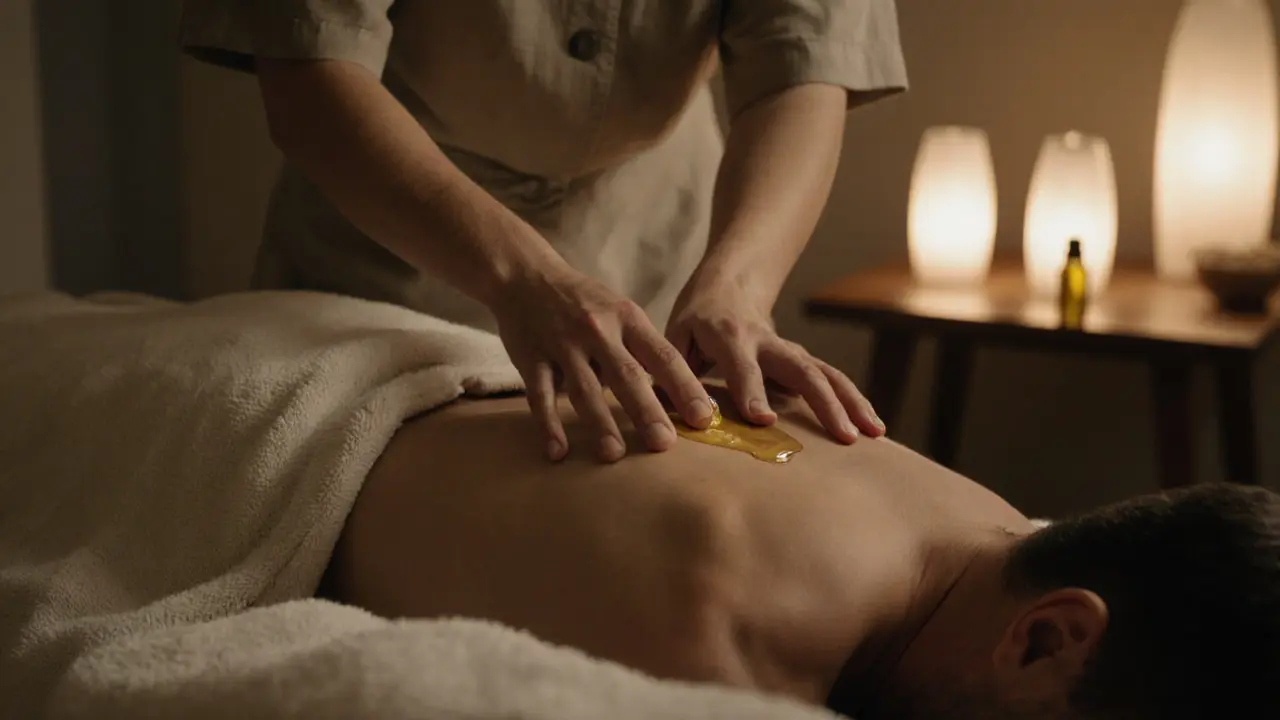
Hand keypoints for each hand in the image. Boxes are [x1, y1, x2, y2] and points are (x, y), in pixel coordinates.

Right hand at [492, 263, 714, 462]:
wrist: (526, 275)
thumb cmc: (584, 302)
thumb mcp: (621, 311)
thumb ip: (645, 348)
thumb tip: (681, 393)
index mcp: (627, 319)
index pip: (663, 355)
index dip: (685, 387)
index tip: (704, 418)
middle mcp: (597, 331)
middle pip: (626, 376)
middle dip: (646, 410)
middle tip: (665, 444)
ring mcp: (562, 345)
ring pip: (584, 388)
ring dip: (599, 423)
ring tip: (614, 454)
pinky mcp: (531, 358)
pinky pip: (540, 396)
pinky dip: (548, 425)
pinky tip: (558, 452)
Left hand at [666, 282, 884, 443]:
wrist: (728, 285)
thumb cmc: (694, 321)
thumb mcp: (676, 338)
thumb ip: (675, 375)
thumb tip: (670, 418)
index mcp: (728, 336)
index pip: (742, 366)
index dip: (752, 391)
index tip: (764, 420)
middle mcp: (766, 342)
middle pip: (801, 369)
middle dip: (823, 402)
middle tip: (842, 436)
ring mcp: (789, 350)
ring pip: (826, 373)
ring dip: (850, 403)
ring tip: (871, 434)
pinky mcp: (803, 359)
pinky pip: (833, 379)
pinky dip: (854, 402)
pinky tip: (874, 429)